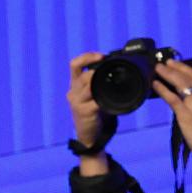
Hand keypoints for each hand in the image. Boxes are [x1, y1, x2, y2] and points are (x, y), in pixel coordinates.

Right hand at [66, 52, 109, 175]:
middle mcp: (73, 92)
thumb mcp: (94, 95)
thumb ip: (99, 82)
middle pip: (83, 75)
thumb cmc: (95, 113)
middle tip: (110, 70)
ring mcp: (77, 102)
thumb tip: (118, 68)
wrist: (90, 136)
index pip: (74, 64)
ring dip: (99, 82)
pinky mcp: (84, 112)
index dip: (87, 57)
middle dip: (97, 71)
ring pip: (88, 86)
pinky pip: (96, 101)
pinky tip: (111, 100)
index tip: (101, 56)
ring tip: (109, 83)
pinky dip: (104, 99)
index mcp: (75, 85)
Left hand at [149, 60, 191, 170]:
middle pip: (187, 76)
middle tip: (163, 63)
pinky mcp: (186, 114)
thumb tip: (190, 99)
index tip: (175, 63)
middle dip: (173, 68)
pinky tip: (155, 85)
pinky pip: (172, 98)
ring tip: (157, 70)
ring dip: (167, 74)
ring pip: (179, 83)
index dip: (184, 68)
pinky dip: (162, 89)